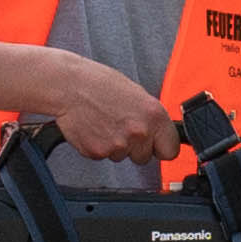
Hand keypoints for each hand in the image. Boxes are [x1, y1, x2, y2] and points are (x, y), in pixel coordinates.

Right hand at [40, 53, 180, 164]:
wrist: (69, 86)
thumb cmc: (100, 85)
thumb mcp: (137, 95)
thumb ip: (151, 118)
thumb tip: (160, 134)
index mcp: (154, 115)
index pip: (171, 150)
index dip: (161, 147)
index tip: (155, 145)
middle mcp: (139, 132)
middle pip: (144, 157)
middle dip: (135, 147)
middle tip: (120, 126)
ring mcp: (119, 144)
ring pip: (122, 157)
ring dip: (114, 145)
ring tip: (104, 122)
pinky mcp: (98, 152)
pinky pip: (103, 156)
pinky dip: (97, 146)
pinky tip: (94, 128)